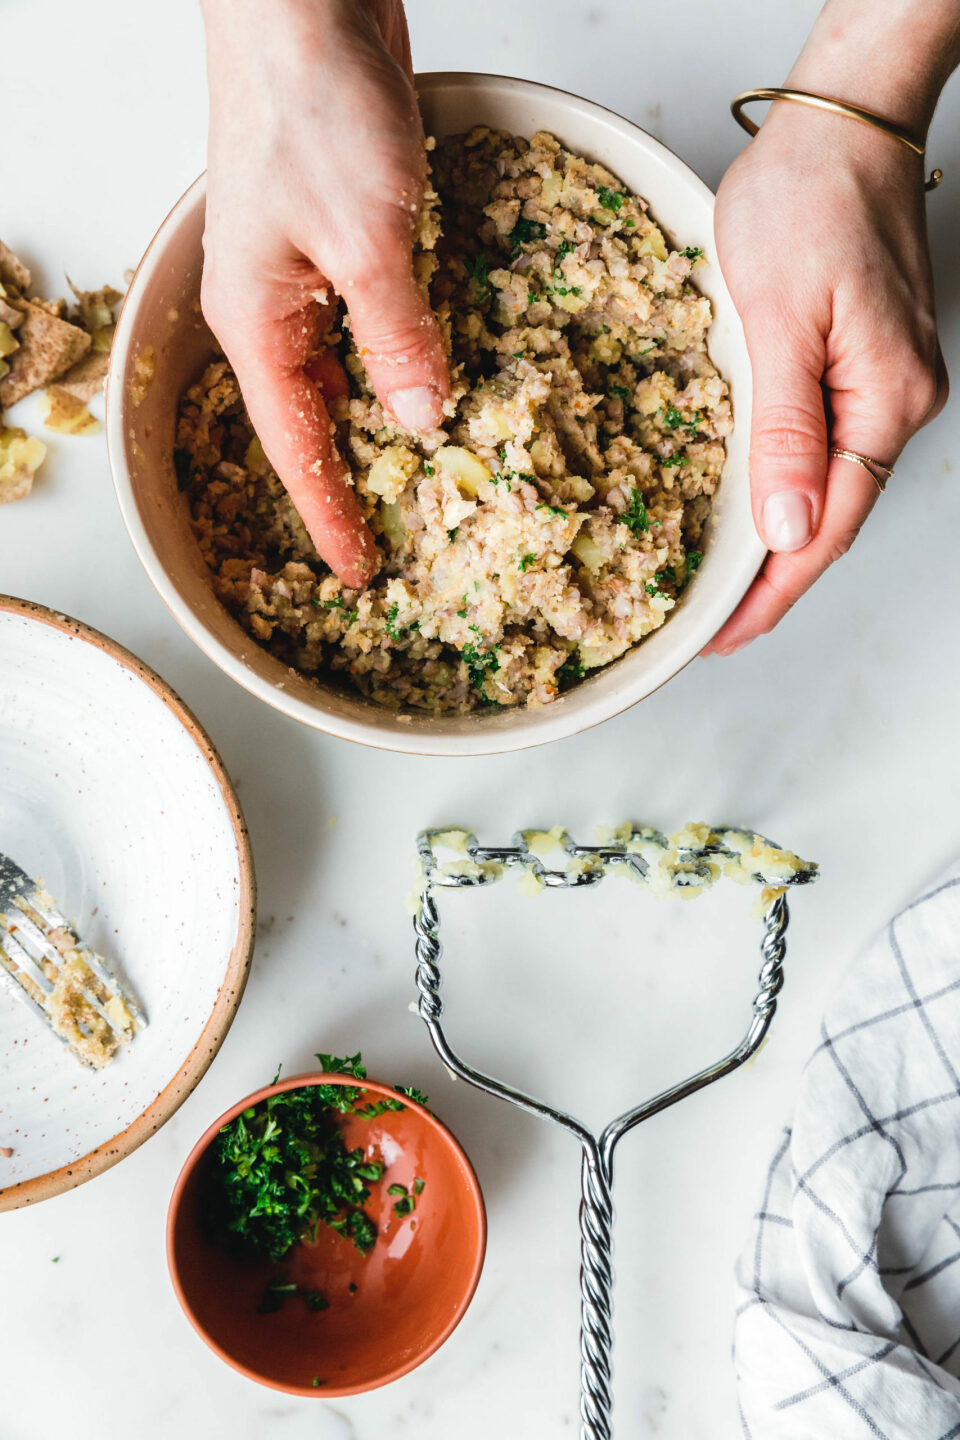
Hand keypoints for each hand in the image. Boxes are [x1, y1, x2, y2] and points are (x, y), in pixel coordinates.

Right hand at [199, 0, 448, 587]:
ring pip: (353, 370)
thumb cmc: (307, 107)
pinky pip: (377, 320)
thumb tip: (425, 416)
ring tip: (438, 474)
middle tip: (411, 533)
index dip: (330, 516)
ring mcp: (311, 273)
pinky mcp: (349, 237)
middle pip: (321, 419)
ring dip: (394, 415)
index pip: (296, 449)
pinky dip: (410, 353)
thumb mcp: (366, 241)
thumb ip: (398, 336)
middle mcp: (276, 309)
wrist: (306, 0)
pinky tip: (446, 376)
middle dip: (363, 477)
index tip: (362, 572)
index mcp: (256, 324)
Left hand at [704, 104, 946, 654]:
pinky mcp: (865, 365)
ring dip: (778, 542)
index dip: (771, 594)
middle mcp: (897, 404)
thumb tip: (788, 527)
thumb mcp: (780, 317)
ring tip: (722, 587)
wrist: (843, 123)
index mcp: (883, 403)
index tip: (721, 638)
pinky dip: (787, 489)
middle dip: (771, 583)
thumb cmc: (810, 199)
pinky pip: (827, 450)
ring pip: (830, 490)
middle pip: (831, 521)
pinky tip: (754, 509)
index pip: (825, 530)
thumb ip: (786, 430)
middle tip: (709, 629)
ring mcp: (886, 386)